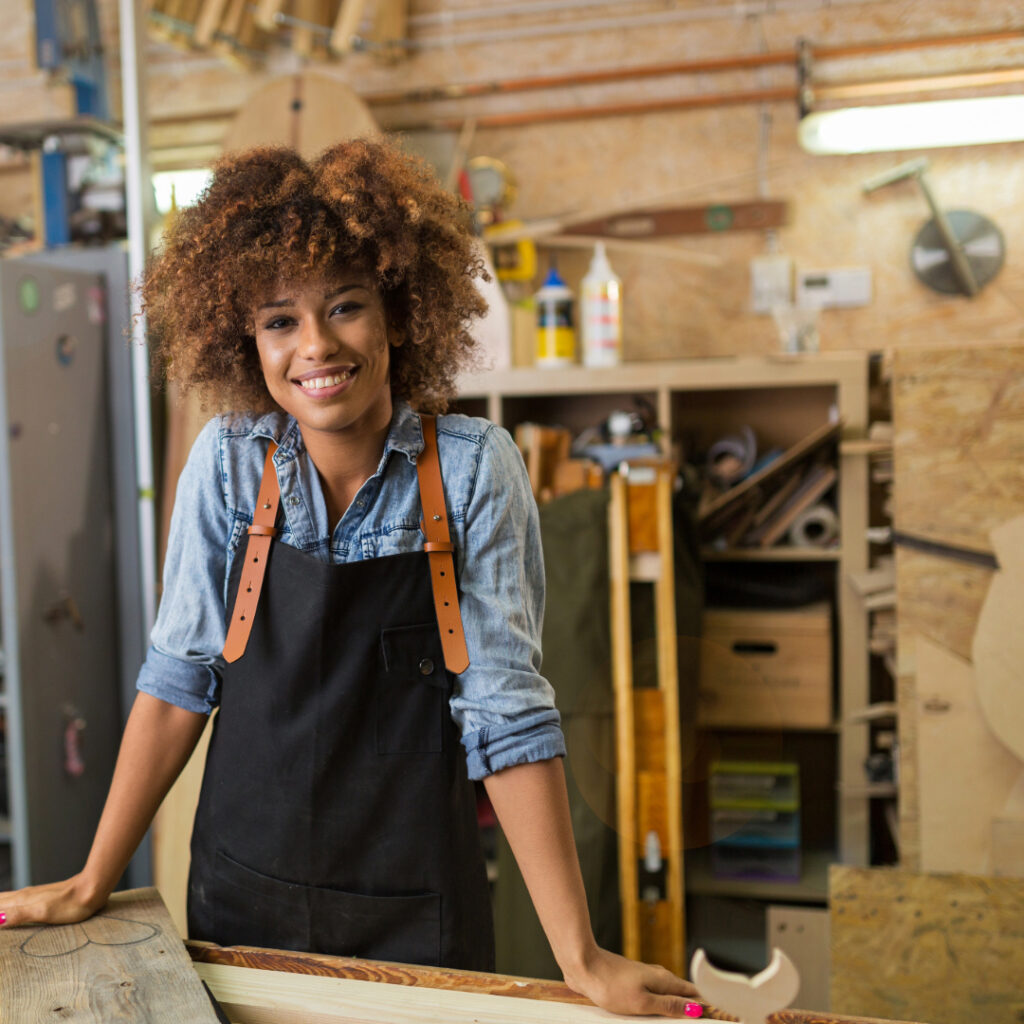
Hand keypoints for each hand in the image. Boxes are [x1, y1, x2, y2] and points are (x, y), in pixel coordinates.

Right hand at [0, 874, 107, 928]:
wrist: (93, 889)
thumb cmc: (71, 904)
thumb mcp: (43, 912)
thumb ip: (19, 914)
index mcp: (20, 901)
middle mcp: (23, 896)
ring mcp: (32, 896)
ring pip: (4, 900)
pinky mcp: (40, 898)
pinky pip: (15, 902)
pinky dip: (4, 905)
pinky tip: (7, 908)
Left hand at [562, 945, 698, 1017]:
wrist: (585, 966)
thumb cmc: (611, 985)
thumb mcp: (642, 1002)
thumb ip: (669, 1006)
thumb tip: (695, 1009)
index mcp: (664, 980)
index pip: (694, 994)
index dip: (706, 1005)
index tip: (719, 1016)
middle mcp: (658, 976)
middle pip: (683, 994)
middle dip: (693, 1008)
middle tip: (702, 1021)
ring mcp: (645, 978)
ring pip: (668, 994)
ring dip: (676, 1007)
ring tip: (683, 1019)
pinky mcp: (632, 982)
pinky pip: (653, 995)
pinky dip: (660, 1005)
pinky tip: (656, 1013)